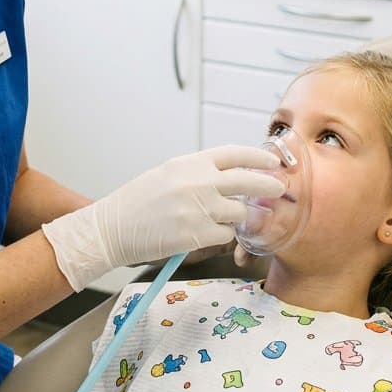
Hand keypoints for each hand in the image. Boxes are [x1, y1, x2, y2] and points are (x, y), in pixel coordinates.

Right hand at [42, 145, 283, 291]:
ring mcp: (199, 209)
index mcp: (190, 163)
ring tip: (224, 220)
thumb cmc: (138, 201)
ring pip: (239, 213)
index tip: (273, 161)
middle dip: (268, 185)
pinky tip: (206, 235)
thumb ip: (199, 173)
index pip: (235, 154)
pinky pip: (225, 236)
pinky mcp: (196, 235)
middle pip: (248, 181)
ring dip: (237, 218)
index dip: (259, 157)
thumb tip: (232, 176)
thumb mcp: (169, 173)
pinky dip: (221, 237)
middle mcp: (198, 182)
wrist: (112, 227)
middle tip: (279, 188)